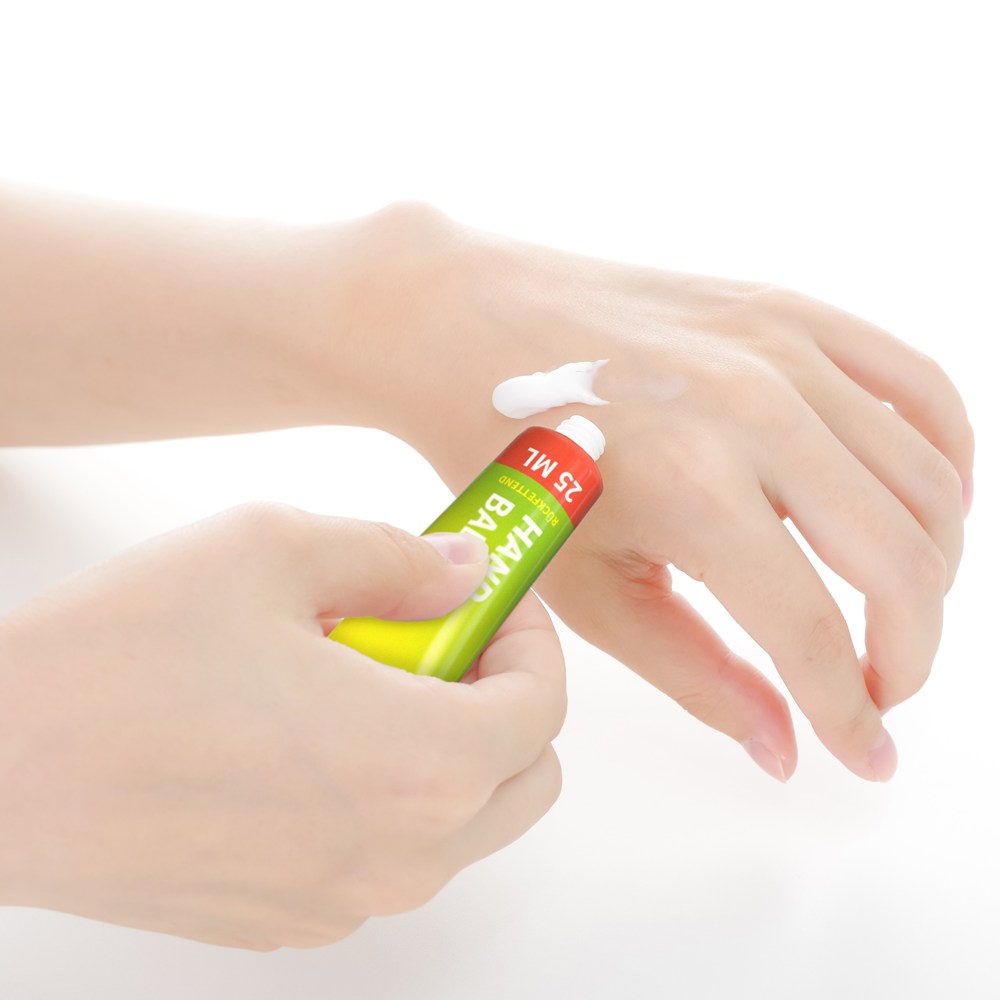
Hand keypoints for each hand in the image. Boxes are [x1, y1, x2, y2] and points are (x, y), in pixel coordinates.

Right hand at [0, 505, 565, 948]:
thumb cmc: (119, 657)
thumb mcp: (273, 550)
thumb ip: (397, 558)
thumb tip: (465, 571)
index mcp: (417, 765)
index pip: (542, 707)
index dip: (530, 638)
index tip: (487, 599)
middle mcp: (397, 855)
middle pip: (522, 777)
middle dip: (497, 695)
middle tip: (426, 636)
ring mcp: (341, 900)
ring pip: (458, 822)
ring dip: (439, 742)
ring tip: (348, 676)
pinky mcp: (285, 919)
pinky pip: (382, 853)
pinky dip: (380, 791)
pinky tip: (297, 735)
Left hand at [378, 205, 973, 782]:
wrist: (469, 328)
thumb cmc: (513, 462)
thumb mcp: (587, 587)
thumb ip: (695, 673)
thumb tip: (785, 747)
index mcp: (690, 488)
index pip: (810, 629)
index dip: (850, 711)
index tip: (865, 752)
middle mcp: (752, 409)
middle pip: (899, 561)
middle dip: (910, 653)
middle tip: (879, 686)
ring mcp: (780, 347)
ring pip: (927, 480)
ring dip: (933, 568)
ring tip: (893, 609)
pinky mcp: (789, 307)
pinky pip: (919, 384)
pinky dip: (947, 455)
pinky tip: (924, 506)